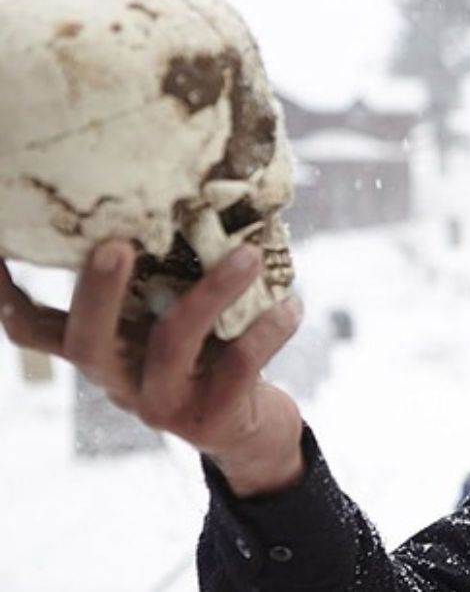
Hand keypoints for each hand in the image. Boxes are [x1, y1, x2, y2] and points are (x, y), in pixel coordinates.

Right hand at [0, 240, 305, 496]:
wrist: (254, 432)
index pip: (31, 329)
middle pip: (85, 342)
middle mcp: (118, 381)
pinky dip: (268, 329)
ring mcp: (161, 406)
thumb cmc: (209, 354)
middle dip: (96, 292)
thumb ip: (165, 276)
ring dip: (211, 293)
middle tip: (115, 244)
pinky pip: (238, 366)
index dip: (3, 293)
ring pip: (172, 346)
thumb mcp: (173, 317)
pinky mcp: (212, 420)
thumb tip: (186, 187)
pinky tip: (291, 303)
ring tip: (248, 255)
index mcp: (101, 351)